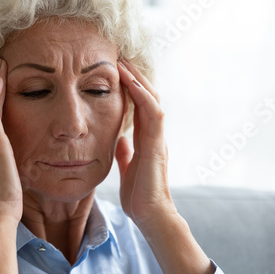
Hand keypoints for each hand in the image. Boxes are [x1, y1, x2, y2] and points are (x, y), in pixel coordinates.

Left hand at [115, 59, 176, 226]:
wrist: (150, 215)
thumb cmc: (139, 195)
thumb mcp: (128, 167)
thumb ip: (126, 151)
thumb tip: (120, 138)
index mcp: (146, 139)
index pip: (139, 105)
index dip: (130, 88)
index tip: (116, 72)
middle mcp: (154, 134)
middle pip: (147, 96)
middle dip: (134, 76)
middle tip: (120, 58)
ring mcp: (158, 138)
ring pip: (153, 99)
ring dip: (138, 80)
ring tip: (123, 63)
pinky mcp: (157, 144)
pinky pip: (153, 113)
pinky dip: (143, 96)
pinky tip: (131, 83)